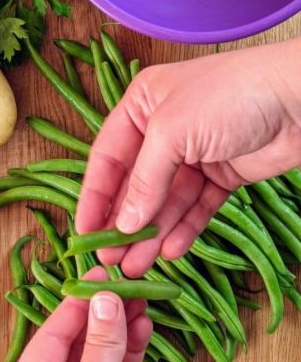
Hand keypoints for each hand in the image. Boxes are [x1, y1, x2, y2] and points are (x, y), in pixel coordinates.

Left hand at [0, 267, 176, 361]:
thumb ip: (100, 347)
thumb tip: (105, 297)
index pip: (51, 337)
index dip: (75, 304)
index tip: (98, 277)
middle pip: (77, 341)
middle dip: (100, 313)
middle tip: (124, 282)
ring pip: (101, 351)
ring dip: (120, 326)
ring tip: (140, 297)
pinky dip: (132, 346)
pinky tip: (143, 324)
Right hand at [76, 38, 300, 276]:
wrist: (300, 98)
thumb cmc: (230, 96)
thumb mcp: (172, 132)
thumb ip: (145, 180)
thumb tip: (124, 223)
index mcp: (141, 107)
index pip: (107, 158)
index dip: (94, 196)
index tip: (83, 231)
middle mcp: (163, 132)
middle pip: (136, 185)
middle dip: (123, 222)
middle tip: (111, 257)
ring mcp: (193, 156)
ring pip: (165, 202)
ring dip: (151, 233)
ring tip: (137, 266)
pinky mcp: (221, 176)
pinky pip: (196, 208)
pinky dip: (185, 229)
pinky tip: (171, 251)